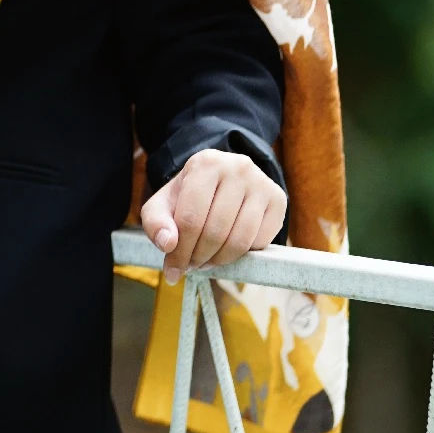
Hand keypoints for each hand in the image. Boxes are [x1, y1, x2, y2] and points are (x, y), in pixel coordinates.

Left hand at [141, 149, 286, 283]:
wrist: (220, 181)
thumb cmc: (189, 196)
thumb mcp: (163, 205)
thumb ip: (155, 223)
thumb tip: (168, 243)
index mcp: (205, 163)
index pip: (191, 219)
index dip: (181, 251)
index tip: (173, 269)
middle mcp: (237, 167)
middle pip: (216, 232)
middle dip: (199, 258)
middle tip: (191, 266)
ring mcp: (261, 182)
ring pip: (240, 240)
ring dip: (220, 260)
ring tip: (206, 261)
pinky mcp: (278, 200)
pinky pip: (260, 242)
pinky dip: (242, 254)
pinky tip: (228, 247)